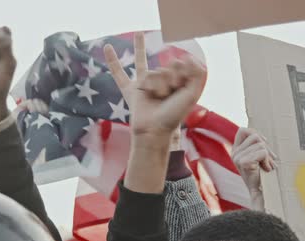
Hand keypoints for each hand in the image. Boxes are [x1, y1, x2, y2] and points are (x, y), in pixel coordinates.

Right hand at [104, 32, 206, 148]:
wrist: (154, 129)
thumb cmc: (174, 114)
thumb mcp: (193, 93)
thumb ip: (197, 73)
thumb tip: (187, 56)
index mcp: (179, 85)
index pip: (181, 64)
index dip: (182, 74)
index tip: (181, 88)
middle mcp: (164, 83)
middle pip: (169, 66)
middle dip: (172, 78)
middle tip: (171, 93)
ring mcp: (147, 84)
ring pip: (155, 71)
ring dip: (159, 84)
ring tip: (157, 97)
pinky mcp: (133, 88)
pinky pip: (124, 72)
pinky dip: (112, 59)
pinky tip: (107, 46)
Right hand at [231, 128, 277, 195]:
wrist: (260, 192)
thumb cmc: (262, 175)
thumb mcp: (257, 157)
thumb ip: (256, 147)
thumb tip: (264, 138)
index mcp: (235, 150)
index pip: (242, 130)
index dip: (255, 133)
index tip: (264, 142)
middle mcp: (234, 153)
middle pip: (255, 137)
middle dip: (266, 147)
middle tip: (270, 160)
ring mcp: (237, 158)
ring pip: (260, 145)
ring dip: (268, 156)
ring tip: (268, 166)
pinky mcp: (243, 162)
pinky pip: (262, 153)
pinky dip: (268, 161)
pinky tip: (267, 169)